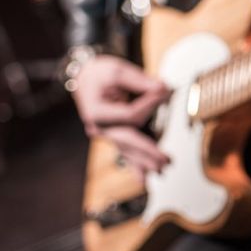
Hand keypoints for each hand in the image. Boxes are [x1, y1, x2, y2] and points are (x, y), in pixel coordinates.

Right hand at [71, 55, 170, 180]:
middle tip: (165, 159)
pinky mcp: (114, 135)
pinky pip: (125, 152)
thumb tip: (162, 89)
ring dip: (145, 161)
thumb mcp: (118, 71)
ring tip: (161, 170)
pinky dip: (136, 164)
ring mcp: (106, 134)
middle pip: (128, 141)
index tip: (165, 90)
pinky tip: (144, 179)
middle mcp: (99, 127)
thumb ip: (140, 81)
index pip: (130, 115)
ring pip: (127, 150)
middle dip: (148, 151)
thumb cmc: (100, 73)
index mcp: (97, 112)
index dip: (150, 103)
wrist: (85, 77)